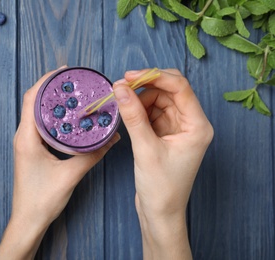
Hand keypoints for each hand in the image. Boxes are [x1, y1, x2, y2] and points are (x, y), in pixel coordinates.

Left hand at [0, 67, 119, 259]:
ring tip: (73, 94)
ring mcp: (26, 142)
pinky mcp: (31, 149)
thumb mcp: (71, 175)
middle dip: (52, 87)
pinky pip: (41, 125)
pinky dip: (54, 116)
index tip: (64, 71)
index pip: (32, 98)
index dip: (46, 80)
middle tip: (73, 81)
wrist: (28, 220)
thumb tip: (112, 138)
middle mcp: (23, 136)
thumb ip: (92, 155)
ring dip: (52, 101)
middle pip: (34, 101)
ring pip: (36, 112)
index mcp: (27, 137)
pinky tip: (69, 117)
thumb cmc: (42, 199)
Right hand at [113, 69, 212, 258]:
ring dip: (139, 98)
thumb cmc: (161, 187)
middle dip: (145, 86)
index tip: (130, 76)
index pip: (180, 88)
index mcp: (198, 126)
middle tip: (120, 86)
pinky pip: (152, 113)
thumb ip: (133, 116)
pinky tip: (126, 112)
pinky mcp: (165, 134)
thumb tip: (120, 89)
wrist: (160, 213)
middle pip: (169, 91)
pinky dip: (139, 109)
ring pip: (159, 100)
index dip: (155, 77)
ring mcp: (178, 128)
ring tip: (120, 101)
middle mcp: (191, 124)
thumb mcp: (146, 149)